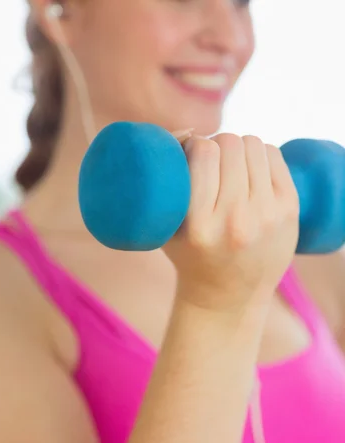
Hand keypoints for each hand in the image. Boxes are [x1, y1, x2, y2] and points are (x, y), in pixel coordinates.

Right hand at [165, 133, 299, 313]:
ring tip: (231, 165)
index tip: (191, 155)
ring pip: (254, 145)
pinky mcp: (288, 210)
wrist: (229, 297)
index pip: (203, 153)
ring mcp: (266, 215)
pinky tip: (251, 169)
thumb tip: (185, 132)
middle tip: (212, 161)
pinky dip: (261, 155)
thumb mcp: (166, 230)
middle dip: (217, 144)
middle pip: (230, 144)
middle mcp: (236, 220)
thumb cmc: (191, 257)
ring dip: (239, 148)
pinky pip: (275, 156)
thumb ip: (167, 187)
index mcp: (199, 226)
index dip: (195, 144)